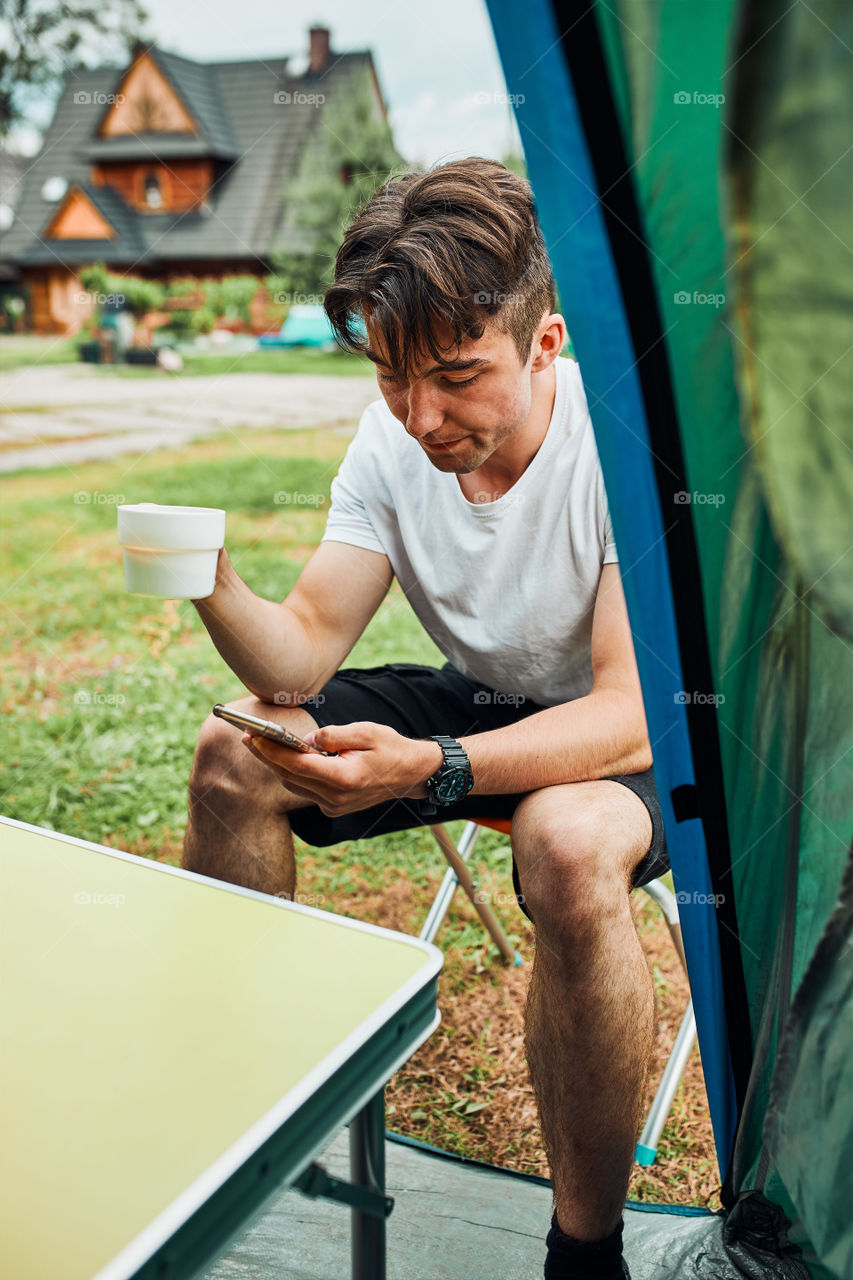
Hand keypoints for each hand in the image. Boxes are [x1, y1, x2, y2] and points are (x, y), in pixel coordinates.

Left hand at [242, 722, 442, 817]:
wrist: (413, 773)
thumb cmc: (391, 748)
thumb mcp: (365, 731)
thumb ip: (332, 735)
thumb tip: (305, 739)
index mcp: (344, 778)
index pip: (296, 764)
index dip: (270, 750)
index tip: (252, 736)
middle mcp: (336, 797)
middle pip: (289, 776)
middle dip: (267, 756)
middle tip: (249, 736)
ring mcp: (334, 806)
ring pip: (294, 785)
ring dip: (279, 765)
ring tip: (264, 743)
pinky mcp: (334, 808)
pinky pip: (306, 790)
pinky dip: (295, 773)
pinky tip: (289, 757)